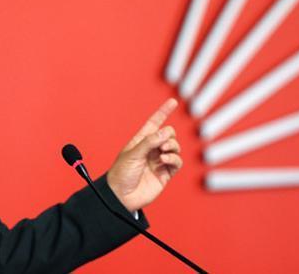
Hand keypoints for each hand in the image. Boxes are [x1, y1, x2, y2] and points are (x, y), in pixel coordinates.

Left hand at [106, 98, 181, 212]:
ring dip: (172, 146)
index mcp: (141, 141)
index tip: (173, 102)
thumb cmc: (121, 174)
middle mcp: (152, 150)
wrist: (121, 196)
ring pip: (175, 147)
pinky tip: (166, 159)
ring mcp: (159, 161)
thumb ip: (150, 141)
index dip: (163, 112)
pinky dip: (174, 158)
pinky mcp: (165, 174)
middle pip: (168, 134)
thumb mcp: (133, 153)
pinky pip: (177, 162)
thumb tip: (167, 132)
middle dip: (168, 135)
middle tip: (161, 144)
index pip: (154, 123)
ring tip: (163, 152)